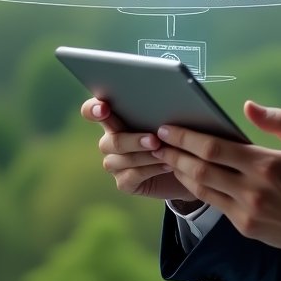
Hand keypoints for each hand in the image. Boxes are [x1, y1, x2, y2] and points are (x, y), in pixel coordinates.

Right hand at [80, 98, 198, 204]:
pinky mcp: (124, 182)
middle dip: (133, 140)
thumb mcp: (169, 119)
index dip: (93, 109)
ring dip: (145, 156)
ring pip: (121, 159)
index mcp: (115, 119)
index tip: (104, 109)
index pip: (92, 111)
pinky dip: (150, 170)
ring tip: (166, 152)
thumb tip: (168, 97)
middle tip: (154, 139)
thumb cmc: (176, 135)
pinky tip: (167, 165)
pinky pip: (131, 176)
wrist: (187, 165)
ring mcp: (115, 163)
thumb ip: (159, 109)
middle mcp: (111, 141)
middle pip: (112, 140)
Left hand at [151, 100, 280, 258]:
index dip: (186, 137)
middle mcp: (253, 190)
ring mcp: (247, 212)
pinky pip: (214, 205)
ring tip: (164, 158)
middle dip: (173, 153)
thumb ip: (280, 122)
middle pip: (200, 169)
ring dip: (180, 172)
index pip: (214, 148)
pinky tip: (188, 177)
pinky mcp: (246, 227)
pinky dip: (197, 189)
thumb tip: (248, 106)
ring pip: (202, 189)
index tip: (166, 128)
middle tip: (154, 142)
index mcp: (266, 165)